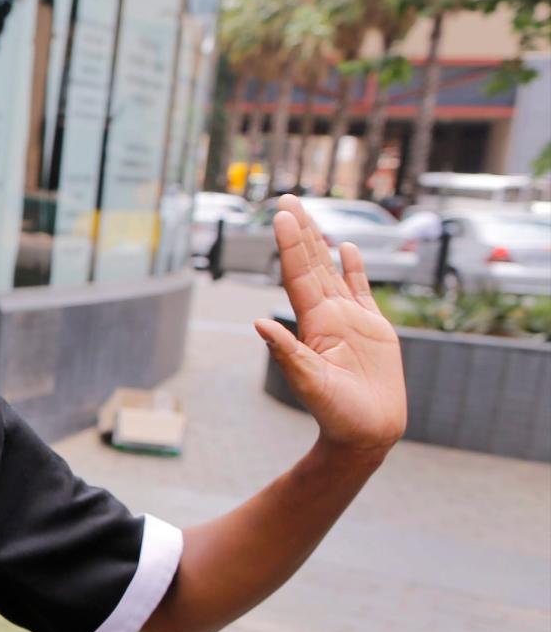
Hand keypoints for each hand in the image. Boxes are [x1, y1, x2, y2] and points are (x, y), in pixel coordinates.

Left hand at [254, 195, 406, 456]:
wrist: (366, 432)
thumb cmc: (336, 414)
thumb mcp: (309, 382)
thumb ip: (286, 353)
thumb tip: (258, 325)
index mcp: (313, 323)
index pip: (298, 275)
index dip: (290, 245)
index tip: (280, 216)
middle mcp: (328, 316)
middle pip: (311, 264)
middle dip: (299, 232)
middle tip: (286, 199)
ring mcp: (350, 320)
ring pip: (333, 271)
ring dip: (320, 243)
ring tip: (308, 213)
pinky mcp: (374, 328)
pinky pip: (361, 291)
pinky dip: (354, 269)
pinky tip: (347, 247)